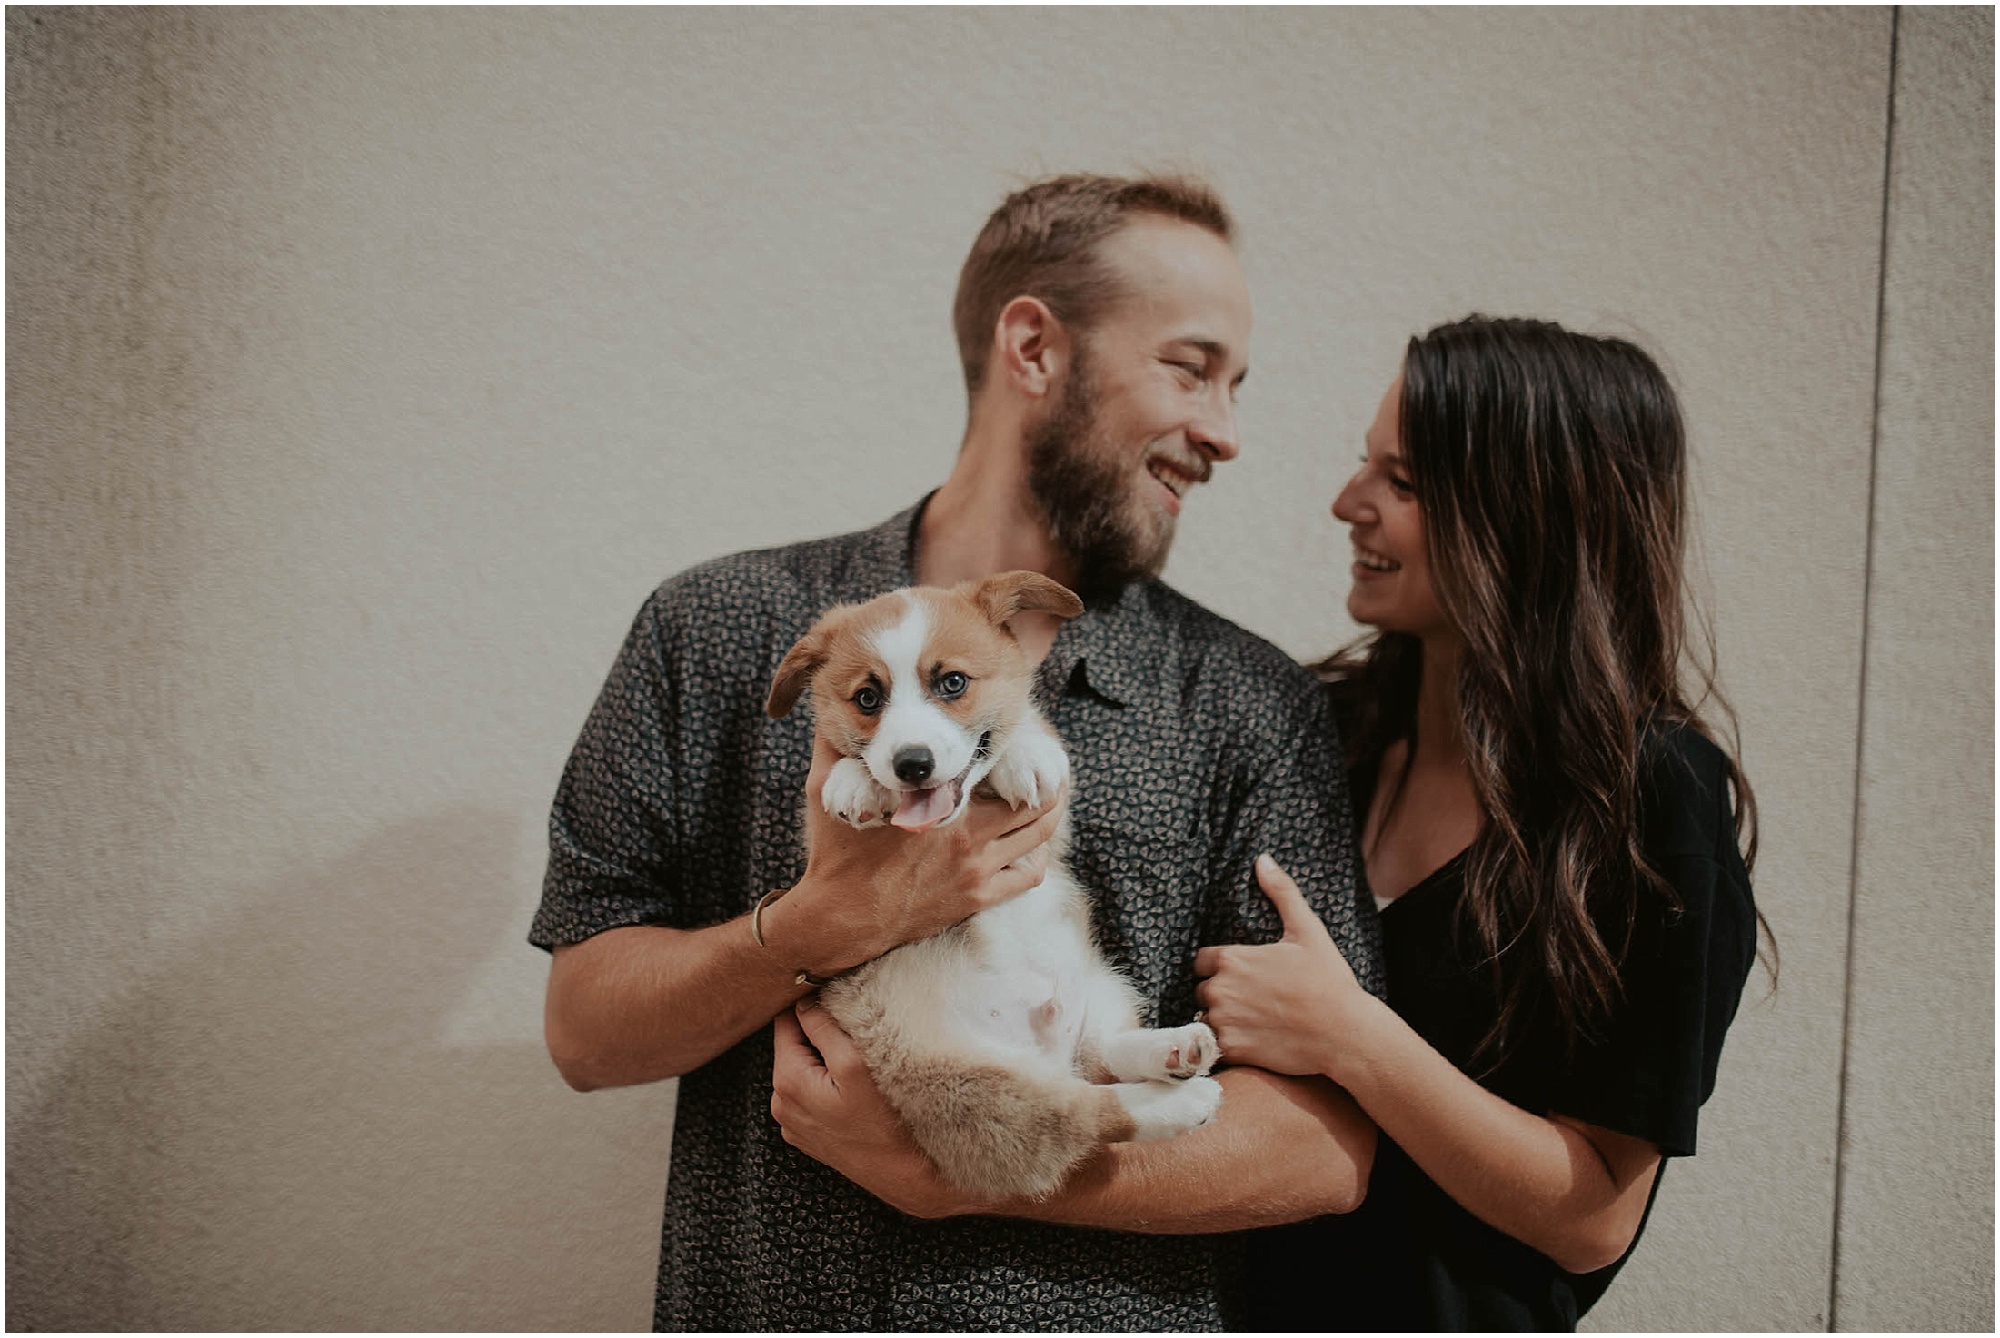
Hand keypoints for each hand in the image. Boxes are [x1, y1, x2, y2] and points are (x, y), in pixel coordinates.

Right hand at [769, 739, 1065, 974]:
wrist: (842, 918)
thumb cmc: (836, 853)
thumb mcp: (827, 790)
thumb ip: (834, 746)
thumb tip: (830, 713)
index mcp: (940, 805)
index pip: (998, 765)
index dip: (1014, 746)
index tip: (1016, 734)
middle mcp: (968, 837)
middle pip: (1034, 799)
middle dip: (1045, 777)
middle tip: (1047, 764)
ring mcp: (976, 870)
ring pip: (1039, 835)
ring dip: (1049, 812)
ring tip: (1050, 795)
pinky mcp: (977, 897)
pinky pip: (1027, 876)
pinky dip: (1038, 856)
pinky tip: (1032, 844)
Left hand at [769, 999, 981, 1219]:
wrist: (903, 1176)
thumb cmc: (883, 1121)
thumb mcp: (854, 1064)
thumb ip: (824, 1028)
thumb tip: (805, 1002)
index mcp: (786, 1081)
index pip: (785, 1022)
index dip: (810, 1007)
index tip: (837, 1004)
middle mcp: (780, 1103)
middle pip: (793, 1047)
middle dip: (818, 1036)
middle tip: (854, 1036)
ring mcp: (792, 1123)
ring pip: (802, 1070)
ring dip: (823, 1061)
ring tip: (857, 1066)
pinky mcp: (807, 1136)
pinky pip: (810, 1095)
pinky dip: (826, 1085)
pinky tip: (853, 1093)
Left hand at [1194, 855, 1375, 1079]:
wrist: (1344, 1032)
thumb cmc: (1327, 980)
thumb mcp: (1307, 930)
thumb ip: (1281, 893)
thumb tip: (1263, 860)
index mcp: (1232, 959)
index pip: (1202, 961)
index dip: (1219, 967)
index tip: (1241, 975)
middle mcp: (1220, 990)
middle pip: (1201, 990)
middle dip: (1219, 993)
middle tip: (1251, 1000)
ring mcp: (1223, 1022)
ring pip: (1205, 1018)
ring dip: (1221, 1020)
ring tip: (1251, 1022)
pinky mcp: (1231, 1050)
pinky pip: (1213, 1046)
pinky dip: (1226, 1044)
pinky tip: (1251, 1041)